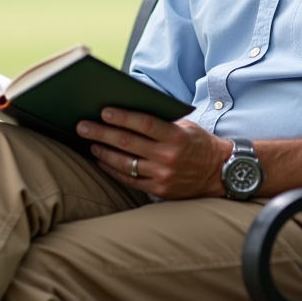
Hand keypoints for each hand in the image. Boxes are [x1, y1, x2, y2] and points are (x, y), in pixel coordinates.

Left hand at [77, 108, 233, 199]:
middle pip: (128, 143)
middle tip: (82, 126)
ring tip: (90, 143)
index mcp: (176, 136)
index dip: (122, 117)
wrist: (219, 173)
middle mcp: (168, 156)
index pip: (143, 123)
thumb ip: (161, 120)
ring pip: (124, 163)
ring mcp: (162, 175)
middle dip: (101, 133)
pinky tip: (101, 161)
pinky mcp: (159, 190)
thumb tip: (127, 110)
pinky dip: (112, 170)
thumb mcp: (186, 127)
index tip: (103, 111)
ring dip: (103, 152)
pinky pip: (129, 180)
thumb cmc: (198, 144)